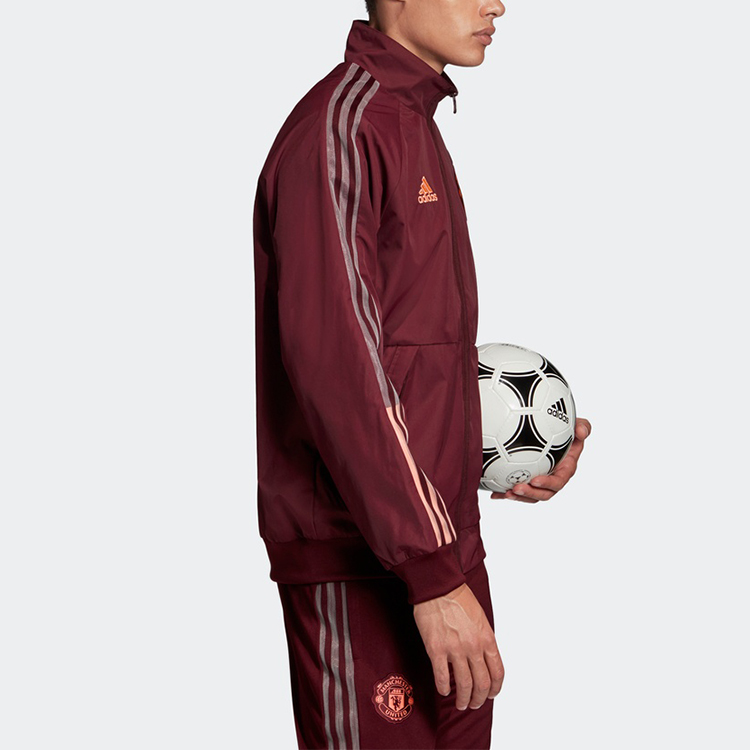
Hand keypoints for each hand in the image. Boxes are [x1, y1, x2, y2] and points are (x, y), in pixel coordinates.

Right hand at [413, 583, 503, 710]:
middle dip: (480, 699)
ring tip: (460, 703)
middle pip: (482, 683)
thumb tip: (482, 658)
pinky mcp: (436, 649)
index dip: (495, 688)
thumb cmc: (458, 598)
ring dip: (463, 699)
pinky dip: (444, 688)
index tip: (491, 694)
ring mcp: (455, 649)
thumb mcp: (480, 618)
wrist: (438, 587)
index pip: (498, 672)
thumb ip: (483, 639)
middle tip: (474, 703)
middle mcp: (474, 647)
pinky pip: (442, 677)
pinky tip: (444, 690)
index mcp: (487, 638)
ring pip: (464, 685)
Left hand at [491, 417, 591, 502]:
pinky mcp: (526, 481)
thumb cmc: (565, 428)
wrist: (550, 429)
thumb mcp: (577, 425)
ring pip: (529, 495)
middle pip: (543, 493)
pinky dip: (506, 494)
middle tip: (516, 488)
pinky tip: (494, 494)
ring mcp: (539, 481)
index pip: (558, 481)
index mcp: (565, 469)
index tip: (534, 479)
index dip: (547, 483)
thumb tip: (582, 432)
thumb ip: (583, 427)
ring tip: (506, 493)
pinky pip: (517, 490)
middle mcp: (552, 478)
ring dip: (518, 497)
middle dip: (530, 494)